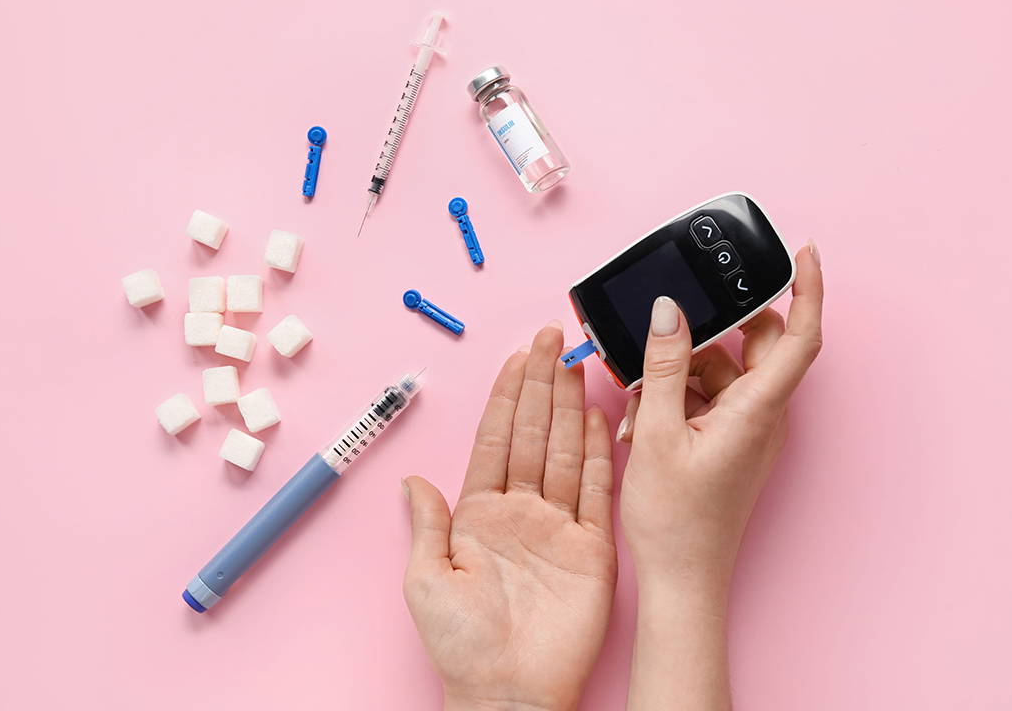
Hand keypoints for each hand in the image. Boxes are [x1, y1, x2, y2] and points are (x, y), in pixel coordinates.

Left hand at [403, 324, 616, 710]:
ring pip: (564, 453)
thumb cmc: (462, 646)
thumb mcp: (426, 580)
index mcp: (479, 515)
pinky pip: (597, 491)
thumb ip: (427, 524)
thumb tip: (412, 480)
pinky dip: (598, 454)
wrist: (509, 692)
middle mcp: (521, 513)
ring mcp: (559, 528)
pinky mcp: (593, 549)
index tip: (517, 357)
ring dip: (570, 406)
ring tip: (576, 362)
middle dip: (541, 384)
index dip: (506, 397)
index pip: (496, 441)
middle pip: (532, 435)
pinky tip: (598, 418)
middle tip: (552, 337)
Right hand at [620, 242, 822, 709]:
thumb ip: (663, 367)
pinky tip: (642, 418)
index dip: (807, 289)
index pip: (799, 336)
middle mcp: (762, 416)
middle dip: (710, 334)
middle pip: (753, 347)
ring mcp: (747, 430)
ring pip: (723, 372)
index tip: (803, 251)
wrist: (682, 581)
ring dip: (681, 373)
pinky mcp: (730, 443)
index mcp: (757, 409)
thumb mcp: (655, 433)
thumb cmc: (674, 521)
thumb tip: (667, 311)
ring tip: (638, 400)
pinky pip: (710, 399)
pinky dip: (679, 398)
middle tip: (668, 334)